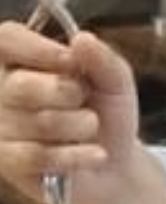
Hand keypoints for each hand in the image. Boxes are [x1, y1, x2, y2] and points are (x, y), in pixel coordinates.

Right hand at [0, 22, 165, 203]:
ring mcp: (1, 129)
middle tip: (85, 99)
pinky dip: (74, 155)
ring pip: (35, 123)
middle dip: (67, 93)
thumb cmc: (108, 111)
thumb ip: (102, 57)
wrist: (115, 161)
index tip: (70, 60)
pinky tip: (93, 154)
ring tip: (90, 127)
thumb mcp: (116, 78)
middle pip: (18, 85)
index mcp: (25, 60)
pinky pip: (34, 156)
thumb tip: (81, 39)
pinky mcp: (7, 164)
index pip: (6, 39)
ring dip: (79, 126)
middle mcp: (4, 92)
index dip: (36, 48)